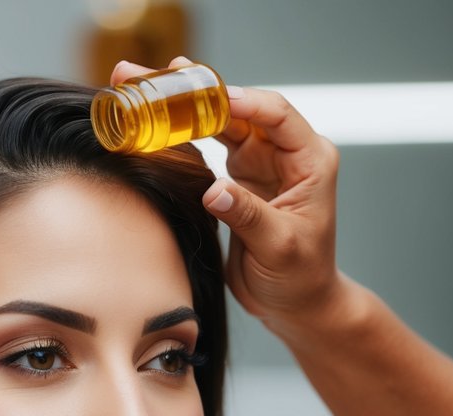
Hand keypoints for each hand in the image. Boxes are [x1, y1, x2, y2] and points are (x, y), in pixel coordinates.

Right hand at [110, 58, 343, 335]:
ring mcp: (258, 162)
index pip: (275, 115)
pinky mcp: (236, 177)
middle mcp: (284, 153)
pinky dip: (180, 132)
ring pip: (218, 122)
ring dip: (183, 105)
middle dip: (199, 91)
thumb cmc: (301, 277)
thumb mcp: (279, 247)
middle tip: (159, 74)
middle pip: (239, 109)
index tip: (207, 98)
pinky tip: (153, 120)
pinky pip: (206, 145)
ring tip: (143, 86)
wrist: (295, 304)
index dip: (241, 101)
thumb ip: (248, 216)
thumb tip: (214, 192)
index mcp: (308, 159)